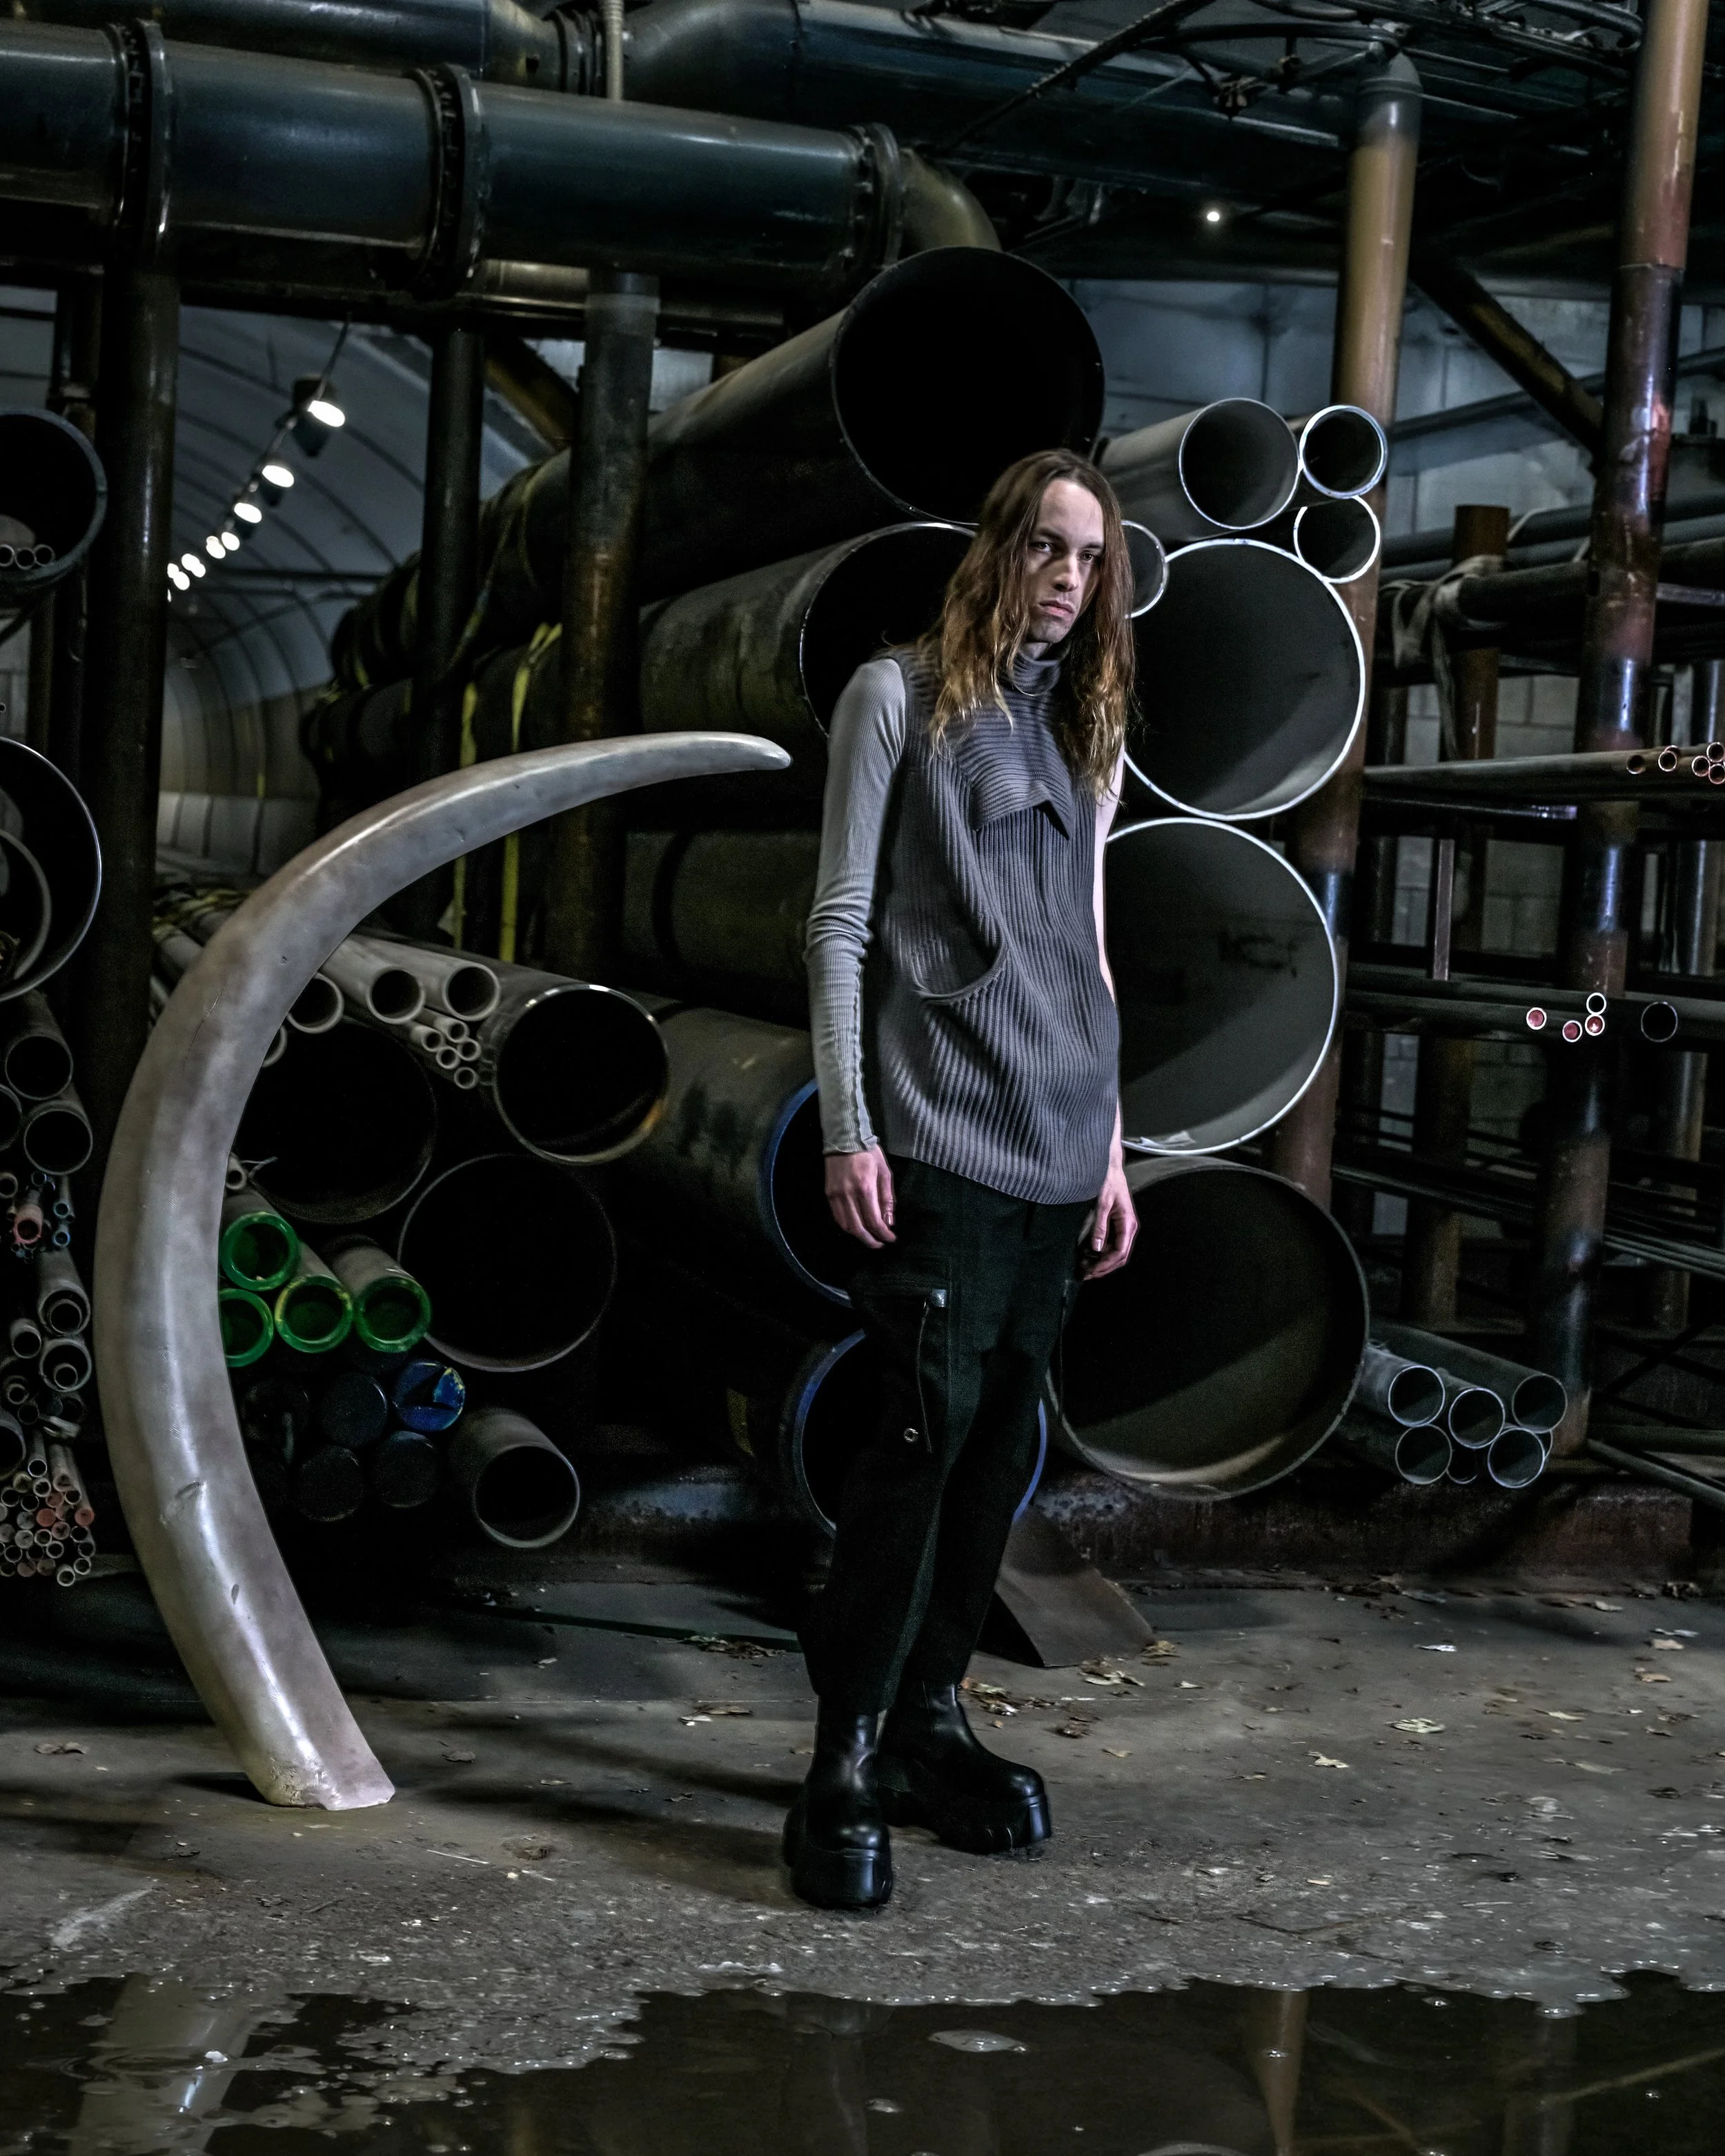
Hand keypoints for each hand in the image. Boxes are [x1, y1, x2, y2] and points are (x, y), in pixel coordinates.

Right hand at [825, 1148, 896, 1247]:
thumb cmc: (868, 1153)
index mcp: (865, 1188)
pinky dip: (847, 1225)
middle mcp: (848, 1194)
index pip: (874, 1220)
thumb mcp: (884, 1172)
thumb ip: (887, 1198)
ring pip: (846, 1225)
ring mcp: (836, 1195)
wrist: (844, 1137)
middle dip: (870, 1241)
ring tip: (869, 1237)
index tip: (891, 1238)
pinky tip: (856, 1226)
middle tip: (880, 1244)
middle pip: (858, 1228)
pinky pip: (837, 1216)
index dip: (883, 1234)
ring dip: (859, 1235)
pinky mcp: (829, 1194)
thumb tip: (889, 1221)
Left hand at [1079, 1157, 1135, 1277]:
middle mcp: (1129, 1228)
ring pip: (1116, 1253)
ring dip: (1102, 1263)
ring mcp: (1124, 1228)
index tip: (1091, 1270)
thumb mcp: (1101, 1204)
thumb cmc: (1107, 1182)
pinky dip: (1101, 1254)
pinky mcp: (1117, 1226)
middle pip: (1120, 1257)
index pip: (1120, 1252)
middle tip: (1085, 1274)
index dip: (1106, 1264)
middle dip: (1103, 1268)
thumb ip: (1099, 1226)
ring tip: (1085, 1269)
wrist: (1110, 1168)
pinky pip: (1112, 1246)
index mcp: (1128, 1223)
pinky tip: (1088, 1257)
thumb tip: (1096, 1248)